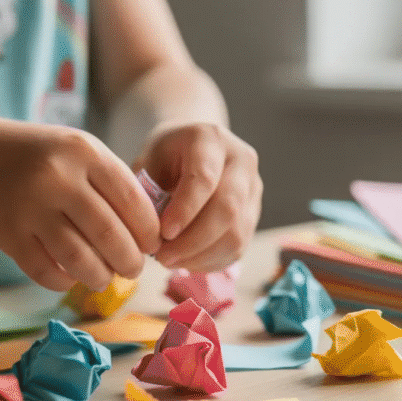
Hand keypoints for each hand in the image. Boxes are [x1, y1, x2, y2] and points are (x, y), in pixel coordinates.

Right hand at [0, 116, 160, 291]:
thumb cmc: (42, 157)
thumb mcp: (80, 152)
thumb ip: (114, 184)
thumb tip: (151, 236)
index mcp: (84, 152)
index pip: (133, 201)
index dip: (149, 231)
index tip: (153, 246)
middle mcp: (57, 177)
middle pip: (110, 234)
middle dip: (130, 261)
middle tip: (134, 269)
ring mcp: (29, 206)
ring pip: (81, 259)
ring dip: (101, 277)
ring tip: (105, 277)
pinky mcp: (7, 234)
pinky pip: (47, 272)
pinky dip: (66, 282)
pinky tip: (72, 278)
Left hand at [137, 122, 261, 271]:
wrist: (193, 150)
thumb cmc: (165, 156)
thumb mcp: (148, 162)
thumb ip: (147, 193)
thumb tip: (150, 235)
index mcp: (211, 139)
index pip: (204, 178)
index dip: (184, 210)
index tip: (162, 233)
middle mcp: (241, 160)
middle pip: (228, 208)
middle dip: (194, 240)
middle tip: (163, 257)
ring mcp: (253, 188)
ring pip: (236, 233)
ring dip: (201, 255)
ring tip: (171, 261)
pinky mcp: (254, 213)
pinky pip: (238, 246)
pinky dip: (211, 261)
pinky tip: (187, 261)